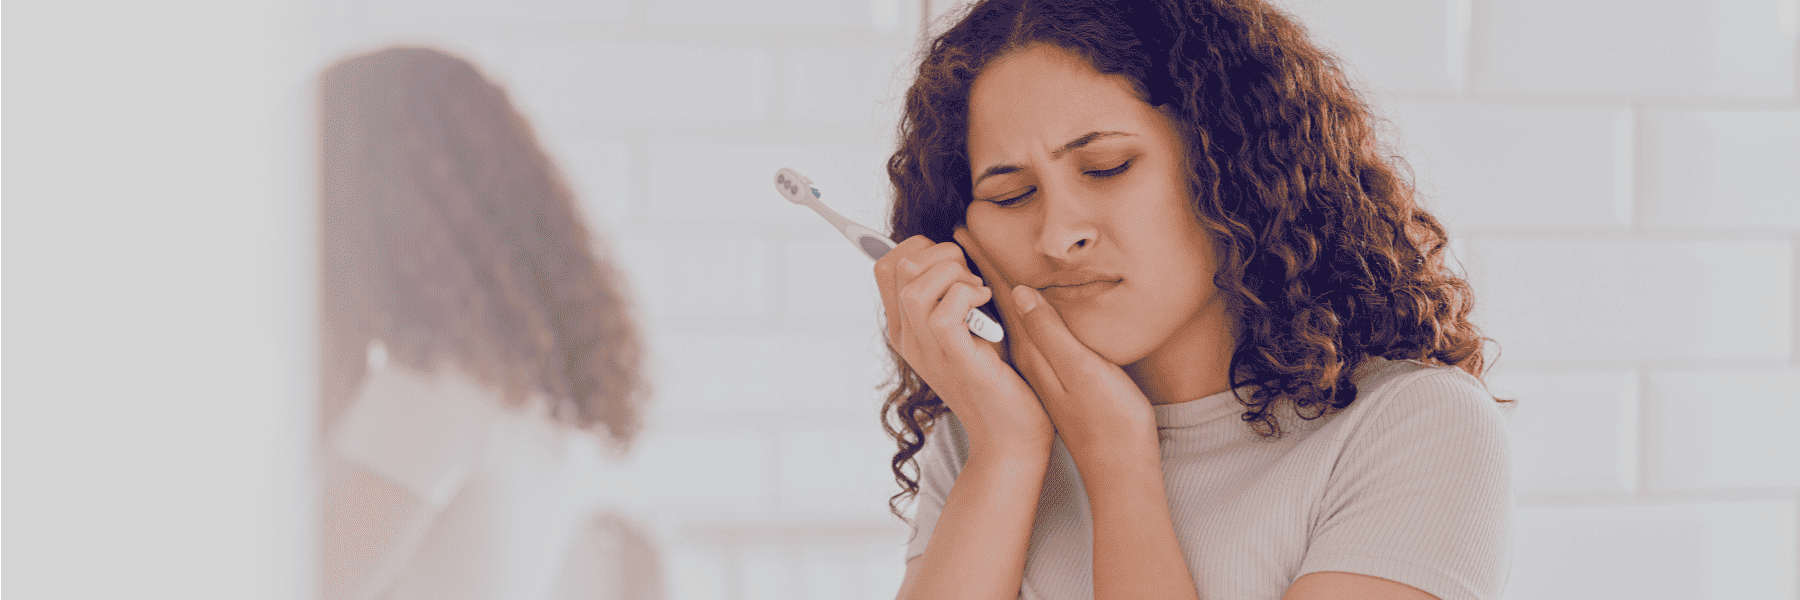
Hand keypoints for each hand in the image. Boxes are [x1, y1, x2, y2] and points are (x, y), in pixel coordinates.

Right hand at [874, 235, 1052, 454]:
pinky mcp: (954, 360)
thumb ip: (953, 294)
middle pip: (898, 265)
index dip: (919, 245)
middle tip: (972, 279)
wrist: (1009, 433)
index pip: (885, 265)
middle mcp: (908, 338)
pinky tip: (986, 305)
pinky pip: (943, 312)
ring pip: (915, 286)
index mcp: (905, 327)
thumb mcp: (968, 327)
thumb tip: (956, 246)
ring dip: (954, 274)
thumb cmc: (998, 376)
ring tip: (978, 293)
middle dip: (942, 254)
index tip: (954, 262)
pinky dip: (968, 295)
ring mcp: (927, 350)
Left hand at [952, 228, 1158, 454]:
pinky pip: (1026, 331)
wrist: (1118, 468)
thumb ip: (1051, 332)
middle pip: (1000, 300)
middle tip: (960, 233)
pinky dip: (1016, 307)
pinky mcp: (1055, 376)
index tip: (959, 229)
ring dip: (993, 283)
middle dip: (978, 265)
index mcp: (1033, 350)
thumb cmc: (1109, 421)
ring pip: (1011, 314)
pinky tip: (1019, 300)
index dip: (982, 260)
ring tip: (978, 257)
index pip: (1001, 294)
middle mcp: (1032, 355)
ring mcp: (1042, 366)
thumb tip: (1020, 293)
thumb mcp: (1082, 372)